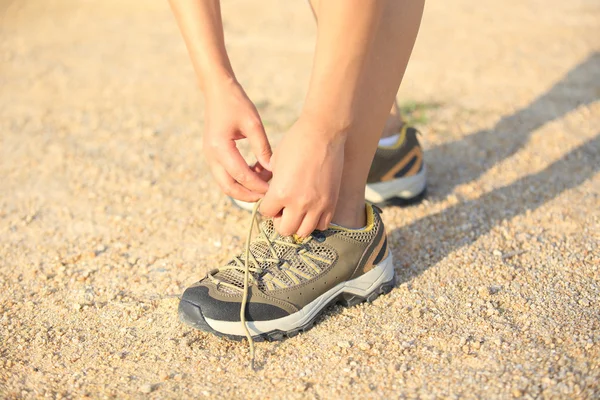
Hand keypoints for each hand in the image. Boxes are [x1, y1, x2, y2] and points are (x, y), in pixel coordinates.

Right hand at [203, 78, 271, 201]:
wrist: (217, 91)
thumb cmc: (236, 103)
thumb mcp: (253, 124)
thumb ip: (262, 148)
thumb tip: (272, 169)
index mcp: (220, 147)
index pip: (241, 175)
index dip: (257, 185)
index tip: (273, 189)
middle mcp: (211, 155)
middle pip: (228, 187)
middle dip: (248, 195)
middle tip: (267, 196)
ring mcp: (209, 156)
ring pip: (225, 184)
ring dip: (243, 189)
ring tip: (263, 185)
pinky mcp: (212, 155)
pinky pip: (224, 175)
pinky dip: (238, 179)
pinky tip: (255, 173)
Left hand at [260, 118, 345, 236]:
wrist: (323, 133)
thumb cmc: (296, 142)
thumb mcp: (276, 162)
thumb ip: (272, 183)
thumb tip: (269, 193)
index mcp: (281, 192)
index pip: (267, 213)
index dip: (267, 205)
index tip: (271, 196)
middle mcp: (299, 203)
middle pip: (285, 229)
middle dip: (280, 220)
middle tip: (283, 207)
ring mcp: (318, 204)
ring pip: (304, 232)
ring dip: (298, 223)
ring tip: (297, 210)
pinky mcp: (332, 202)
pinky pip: (322, 224)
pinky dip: (315, 221)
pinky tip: (312, 208)